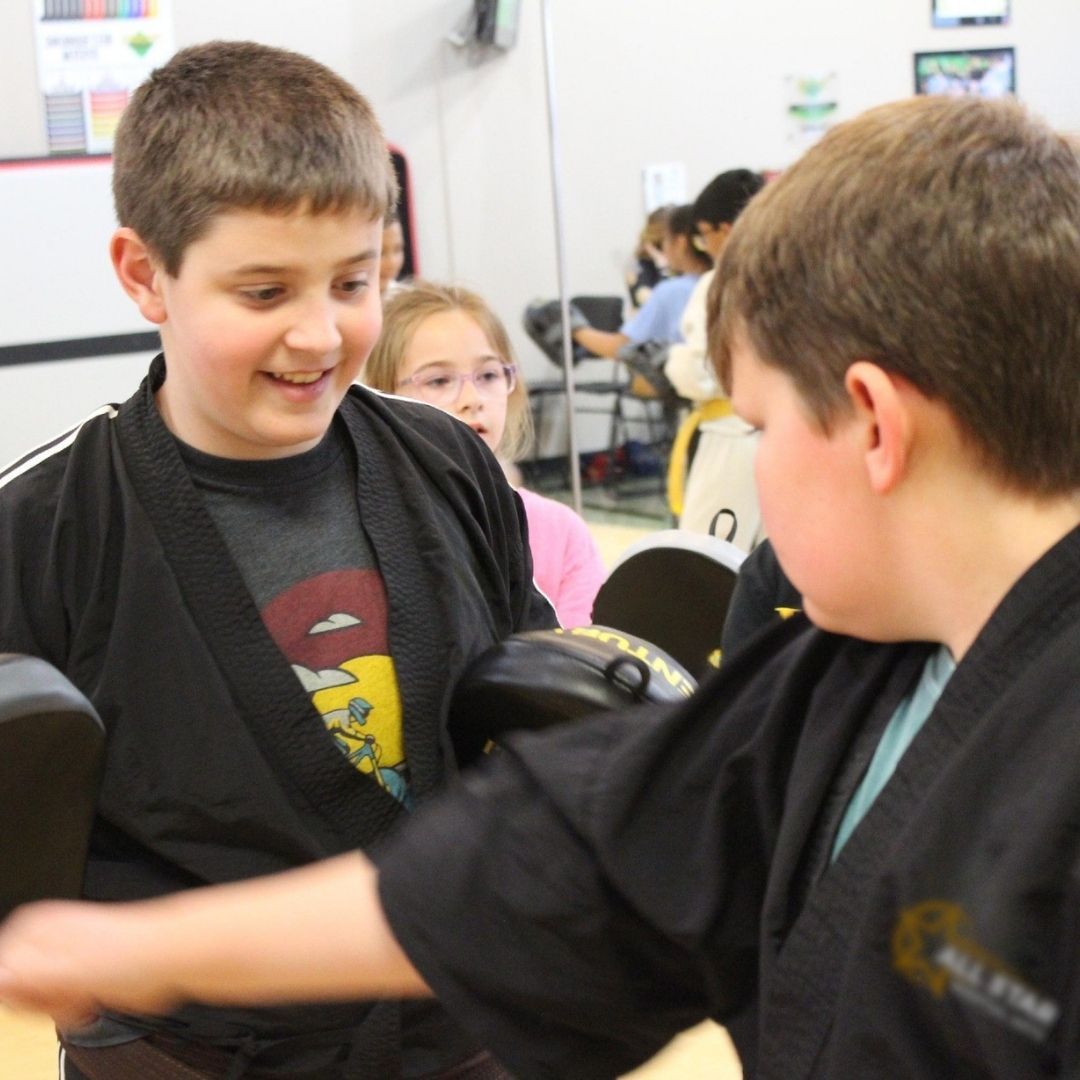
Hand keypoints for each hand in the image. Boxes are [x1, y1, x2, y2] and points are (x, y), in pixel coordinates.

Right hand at [0, 899, 181, 1028]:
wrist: (171, 955)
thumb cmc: (132, 952)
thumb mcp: (69, 969)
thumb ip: (26, 976)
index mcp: (35, 927)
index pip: (1, 972)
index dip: (19, 992)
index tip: (43, 994)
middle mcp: (47, 938)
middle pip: (15, 989)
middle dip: (40, 1000)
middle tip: (69, 994)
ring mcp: (63, 956)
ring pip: (36, 999)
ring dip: (58, 1006)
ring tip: (85, 994)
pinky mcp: (79, 973)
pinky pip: (58, 1003)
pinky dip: (72, 1008)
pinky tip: (92, 998)